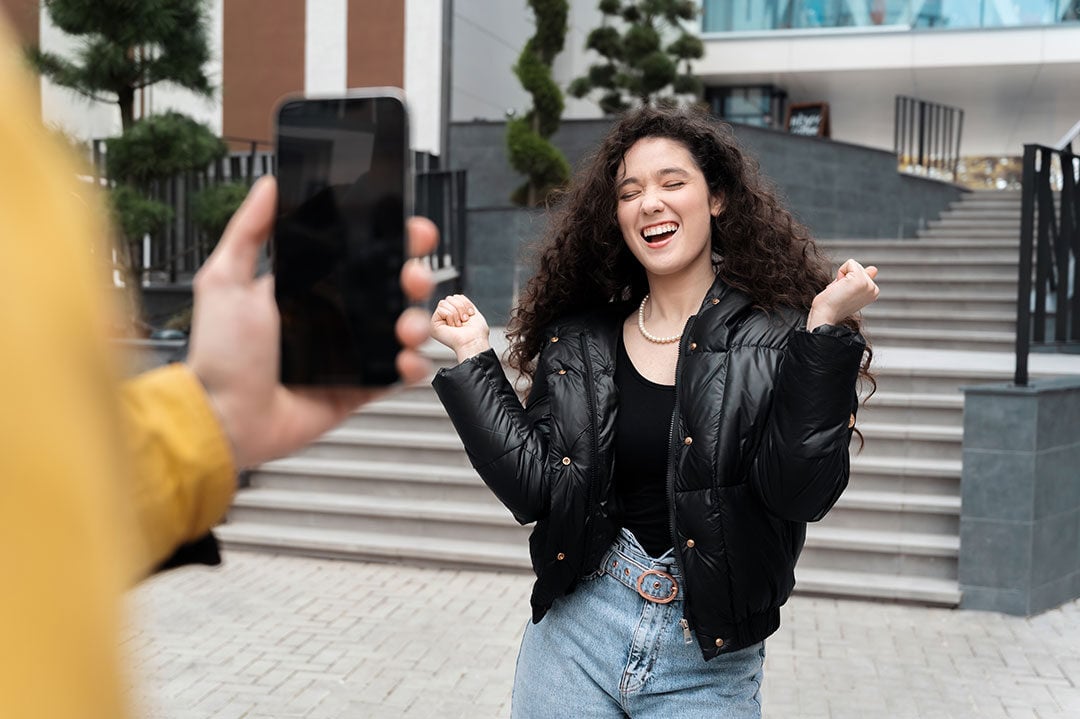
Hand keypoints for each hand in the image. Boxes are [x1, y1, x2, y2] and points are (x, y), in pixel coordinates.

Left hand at [186, 176, 436, 468]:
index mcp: (311, 286)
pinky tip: (402, 360)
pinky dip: (411, 366)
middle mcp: (336, 316)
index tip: (408, 228)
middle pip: (393, 287)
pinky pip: (398, 374)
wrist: (224, 415)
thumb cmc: (220, 355)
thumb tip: (268, 186)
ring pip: (404, 327)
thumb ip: (248, 231)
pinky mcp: (360, 388)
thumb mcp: (225, 281)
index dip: (391, 239)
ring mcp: (351, 353)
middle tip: (411, 276)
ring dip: (418, 320)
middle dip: (415, 275)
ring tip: (405, 326)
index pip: (362, 254)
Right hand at [430, 293, 490, 362]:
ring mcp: (438, 320)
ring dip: (456, 313)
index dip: (465, 303)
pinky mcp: (433, 324)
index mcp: (454, 314)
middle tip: (464, 320)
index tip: (470, 314)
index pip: (455, 297)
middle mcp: (445, 317)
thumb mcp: (472, 311)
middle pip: (449, 298)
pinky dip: (451, 316)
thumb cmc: (476, 332)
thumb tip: (456, 296)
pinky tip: (453, 327)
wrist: (474, 341)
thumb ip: (462, 302)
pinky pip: (441, 309)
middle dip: (460, 307)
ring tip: (459, 324)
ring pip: (444, 302)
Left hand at [807, 259, 879, 330]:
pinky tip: (839, 287)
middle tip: (840, 293)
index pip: (861, 273)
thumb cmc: (831, 306)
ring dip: (842, 276)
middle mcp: (874, 289)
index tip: (844, 295)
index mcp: (873, 293)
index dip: (847, 281)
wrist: (825, 315)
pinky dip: (840, 272)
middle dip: (845, 277)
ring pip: (854, 265)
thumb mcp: (849, 290)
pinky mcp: (860, 279)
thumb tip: (874, 269)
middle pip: (858, 267)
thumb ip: (862, 279)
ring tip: (839, 291)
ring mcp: (868, 285)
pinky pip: (850, 263)